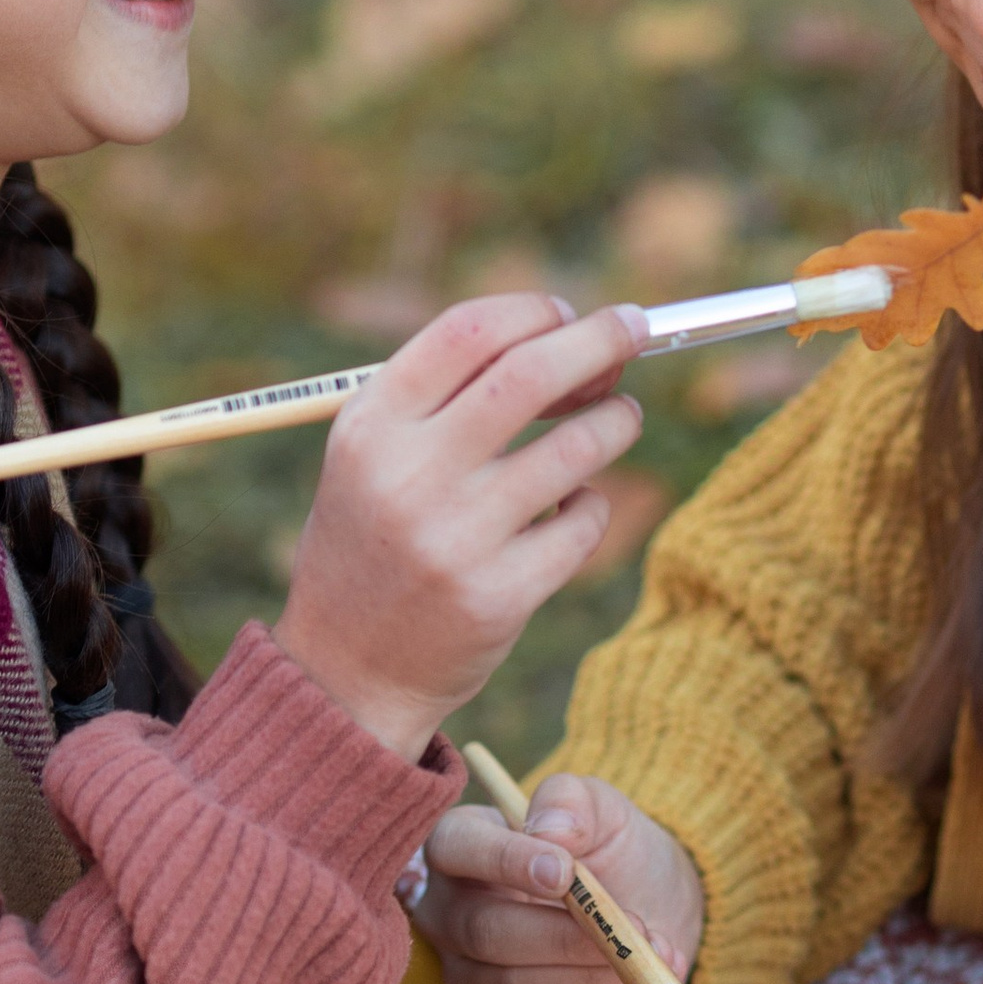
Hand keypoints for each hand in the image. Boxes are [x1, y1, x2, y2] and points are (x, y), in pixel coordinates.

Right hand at [274, 296, 646, 760]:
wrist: (345, 672)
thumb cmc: (375, 541)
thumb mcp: (373, 457)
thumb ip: (448, 397)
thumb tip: (571, 337)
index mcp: (369, 427)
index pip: (468, 332)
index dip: (533, 311)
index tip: (569, 315)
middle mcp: (408, 476)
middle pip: (531, 374)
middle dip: (601, 340)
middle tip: (637, 329)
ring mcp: (456, 539)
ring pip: (578, 448)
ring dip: (616, 421)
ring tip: (620, 420)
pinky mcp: (500, 596)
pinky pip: (584, 522)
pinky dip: (593, 505)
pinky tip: (571, 511)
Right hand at [421, 769, 707, 983]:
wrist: (641, 901)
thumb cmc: (605, 846)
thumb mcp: (601, 808)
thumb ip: (572, 802)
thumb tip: (551, 832)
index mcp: (459, 844)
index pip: (455, 849)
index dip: (503, 861)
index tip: (564, 872)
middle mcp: (448, 913)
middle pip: (484, 932)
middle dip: (564, 935)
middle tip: (632, 928)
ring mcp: (470, 972)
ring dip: (590, 976)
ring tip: (650, 954)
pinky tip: (640, 983)